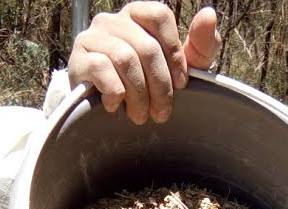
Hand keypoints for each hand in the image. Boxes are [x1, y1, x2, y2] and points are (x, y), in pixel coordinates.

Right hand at [68, 2, 219, 124]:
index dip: (174, 52)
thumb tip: (209, 13)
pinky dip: (115, 93)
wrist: (105, 111)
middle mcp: (112, 20)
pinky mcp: (77, 59)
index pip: (160, 15)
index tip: (182, 84)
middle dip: (160, 86)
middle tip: (162, 113)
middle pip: (146, 46)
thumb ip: (200, 45)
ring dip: (138, 95)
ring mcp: (92, 37)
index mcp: (138, 15)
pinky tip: (116, 106)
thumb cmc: (147, 84)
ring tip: (140, 116)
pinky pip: (102, 69)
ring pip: (125, 59)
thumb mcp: (180, 68)